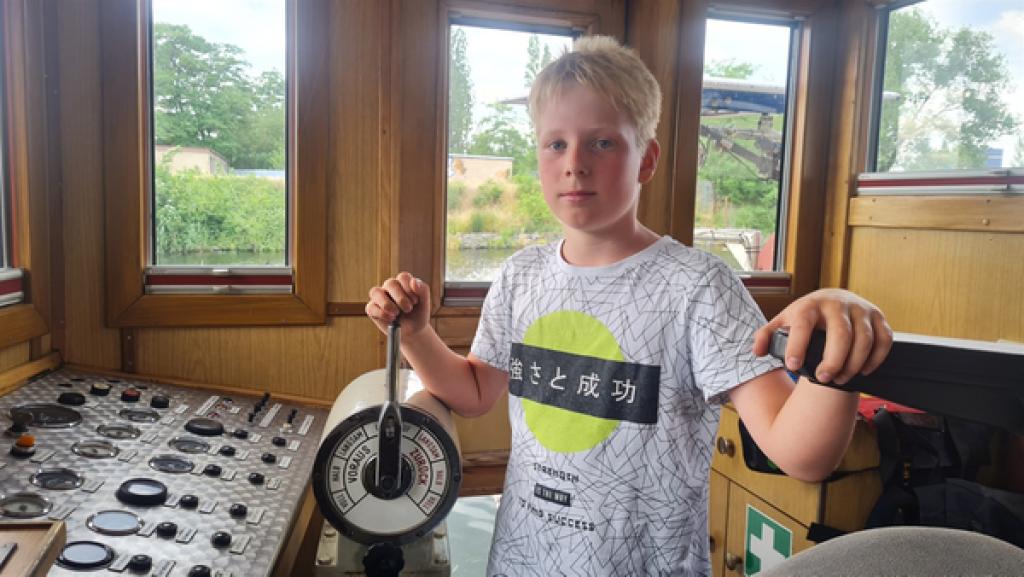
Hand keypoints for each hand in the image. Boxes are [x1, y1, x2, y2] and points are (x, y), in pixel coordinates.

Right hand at [366, 272, 430, 337]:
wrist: (413, 331)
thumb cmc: (418, 314)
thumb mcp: (425, 303)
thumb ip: (422, 290)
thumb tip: (414, 281)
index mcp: (403, 282)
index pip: (403, 277)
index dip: (409, 289)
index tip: (415, 302)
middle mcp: (390, 287)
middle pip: (390, 283)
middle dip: (400, 298)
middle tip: (408, 309)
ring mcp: (379, 297)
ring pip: (375, 292)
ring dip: (387, 304)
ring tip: (396, 314)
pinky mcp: (372, 308)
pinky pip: (371, 307)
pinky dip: (381, 314)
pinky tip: (391, 319)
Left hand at [753, 288, 892, 384]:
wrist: (833, 300)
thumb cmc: (806, 316)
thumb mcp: (783, 321)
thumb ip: (766, 335)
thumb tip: (757, 351)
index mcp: (809, 305)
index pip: (803, 324)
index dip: (797, 346)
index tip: (793, 366)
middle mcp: (836, 304)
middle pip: (840, 334)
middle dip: (833, 360)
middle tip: (823, 379)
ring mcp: (860, 309)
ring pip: (864, 339)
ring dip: (854, 363)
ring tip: (840, 378)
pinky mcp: (878, 317)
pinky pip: (884, 339)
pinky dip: (876, 358)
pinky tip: (864, 370)